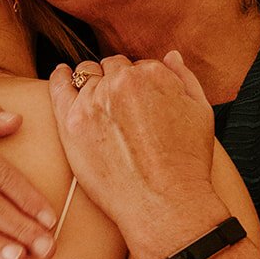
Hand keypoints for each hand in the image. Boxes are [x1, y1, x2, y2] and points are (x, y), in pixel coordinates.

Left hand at [48, 51, 223, 258]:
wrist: (164, 202)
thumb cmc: (187, 162)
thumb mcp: (201, 112)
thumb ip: (185, 78)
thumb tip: (170, 56)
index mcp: (153, 74)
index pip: (138, 66)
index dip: (138, 84)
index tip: (138, 102)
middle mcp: (121, 81)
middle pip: (111, 68)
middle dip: (115, 81)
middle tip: (119, 109)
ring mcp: (94, 101)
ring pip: (86, 76)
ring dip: (91, 83)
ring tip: (95, 103)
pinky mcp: (72, 123)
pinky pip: (59, 88)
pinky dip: (59, 78)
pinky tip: (60, 75)